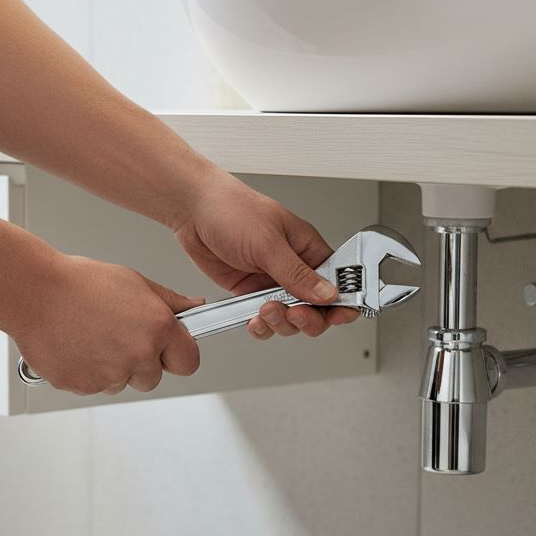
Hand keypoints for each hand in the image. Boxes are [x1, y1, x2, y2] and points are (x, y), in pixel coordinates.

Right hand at [9, 253, 202, 394]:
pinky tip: (76, 345)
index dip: (177, 355)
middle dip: (139, 362)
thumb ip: (169, 302)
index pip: (188, 362)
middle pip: (152, 378)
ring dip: (111, 367)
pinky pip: (94, 387)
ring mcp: (111, 374)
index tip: (168, 350)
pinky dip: (87, 372)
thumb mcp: (134, 282)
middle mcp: (139, 355)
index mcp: (158, 328)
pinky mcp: (85, 386)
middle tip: (116, 335)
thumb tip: (194, 308)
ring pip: (121, 383)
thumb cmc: (78, 283)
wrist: (33, 292)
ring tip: (91, 335)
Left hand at [172, 173, 357, 339]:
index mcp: (308, 249)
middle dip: (308, 318)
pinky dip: (261, 326)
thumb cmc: (232, 208)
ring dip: (281, 323)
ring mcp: (272, 283)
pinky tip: (254, 320)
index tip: (337, 316)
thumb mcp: (268, 242)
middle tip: (294, 314)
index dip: (342, 302)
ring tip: (266, 311)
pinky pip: (264, 319)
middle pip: (316, 308)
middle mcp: (294, 268)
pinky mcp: (250, 292)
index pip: (338, 282)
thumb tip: (327, 294)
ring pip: (290, 319)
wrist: (192, 211)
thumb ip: (297, 274)